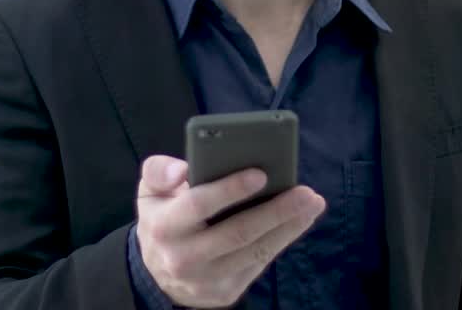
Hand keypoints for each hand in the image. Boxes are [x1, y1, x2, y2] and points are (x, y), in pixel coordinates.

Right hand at [135, 155, 325, 308]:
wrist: (159, 273)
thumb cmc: (164, 218)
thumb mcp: (150, 192)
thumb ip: (158, 171)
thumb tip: (183, 169)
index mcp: (164, 226)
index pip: (198, 205)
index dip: (230, 189)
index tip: (261, 173)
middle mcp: (183, 258)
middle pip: (237, 232)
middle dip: (276, 211)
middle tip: (305, 192)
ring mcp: (206, 280)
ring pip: (254, 251)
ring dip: (288, 227)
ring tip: (311, 204)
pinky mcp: (225, 292)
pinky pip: (259, 263)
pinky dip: (282, 240)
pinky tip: (299, 221)